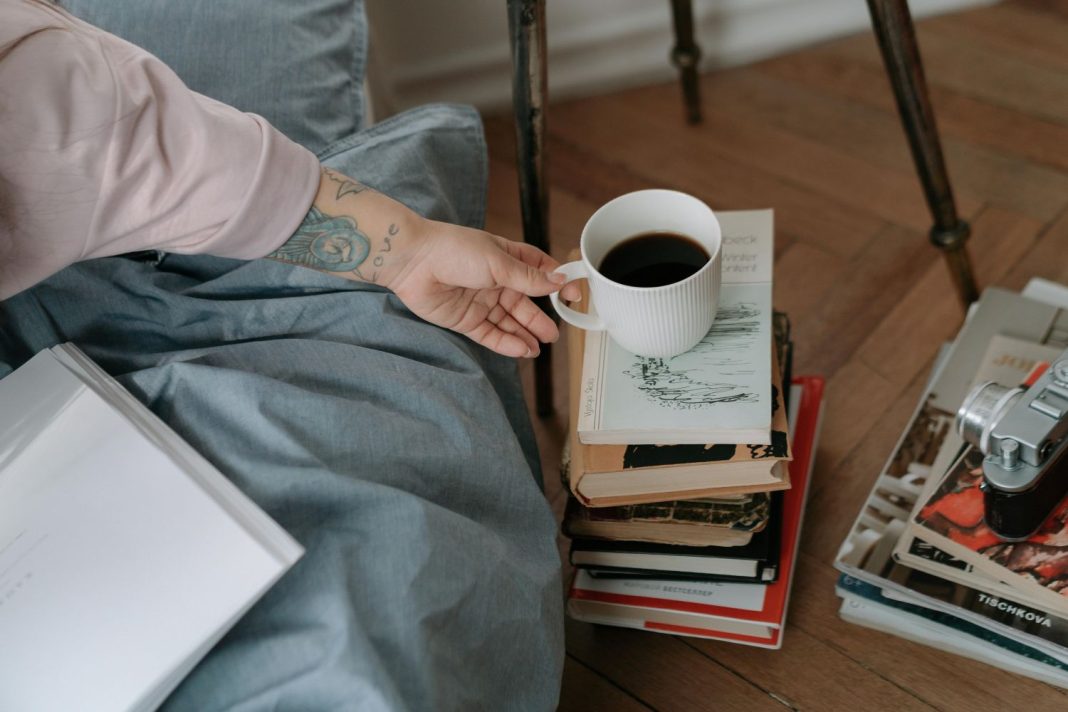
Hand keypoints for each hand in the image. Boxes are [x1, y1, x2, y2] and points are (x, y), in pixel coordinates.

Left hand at [386, 218, 580, 357]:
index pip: (539, 271)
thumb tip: (558, 280)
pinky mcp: (465, 320)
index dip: (556, 283)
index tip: (573, 295)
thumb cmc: (453, 249)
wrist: (413, 261)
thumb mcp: (498, 261)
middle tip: (555, 333)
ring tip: (541, 346)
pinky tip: (522, 350)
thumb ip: (528, 277)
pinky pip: (490, 334)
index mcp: (506, 258)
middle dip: (540, 318)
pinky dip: (507, 343)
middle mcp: (495, 280)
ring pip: (509, 322)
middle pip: (525, 303)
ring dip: (526, 334)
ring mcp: (481, 301)